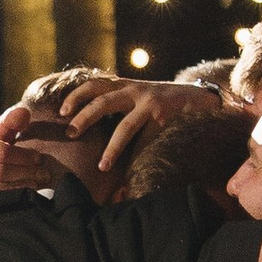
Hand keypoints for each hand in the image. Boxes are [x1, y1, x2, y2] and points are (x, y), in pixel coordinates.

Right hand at [0, 124, 55, 212]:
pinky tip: (20, 199)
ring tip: (36, 185)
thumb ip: (10, 124)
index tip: (39, 158)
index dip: (24, 155)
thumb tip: (24, 111)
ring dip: (19, 188)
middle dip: (26, 172)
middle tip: (44, 174)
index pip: (1, 151)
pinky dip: (7, 202)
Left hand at [56, 78, 226, 180]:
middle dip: (84, 117)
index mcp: (125, 86)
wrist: (200, 97)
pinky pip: (147, 142)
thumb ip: (119, 102)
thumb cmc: (162, 101)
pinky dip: (137, 160)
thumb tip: (88, 121)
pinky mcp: (165, 118)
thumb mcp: (139, 94)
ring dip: (112, 149)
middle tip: (71, 134)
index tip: (61, 111)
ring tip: (102, 167)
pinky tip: (131, 176)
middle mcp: (136, 91)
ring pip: (125, 127)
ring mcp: (151, 104)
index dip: (76, 95)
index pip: (95, 84)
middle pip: (103, 101)